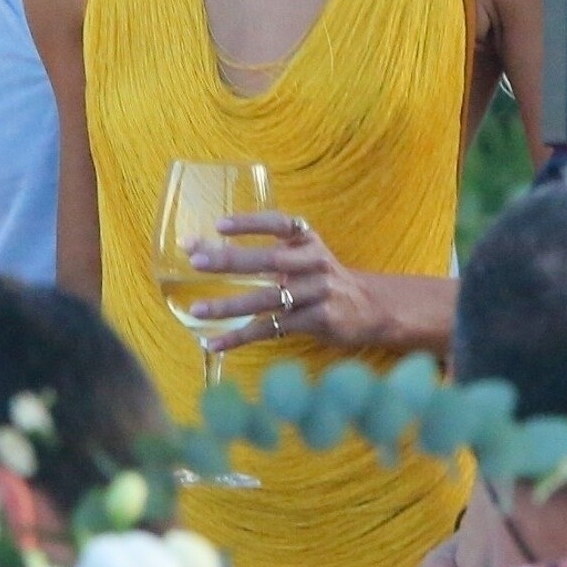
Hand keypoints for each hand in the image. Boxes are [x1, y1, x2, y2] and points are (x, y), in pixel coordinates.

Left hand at [185, 213, 454, 353]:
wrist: (370, 307)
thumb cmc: (322, 278)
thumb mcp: (305, 255)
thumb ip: (269, 250)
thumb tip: (209, 248)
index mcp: (308, 240)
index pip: (279, 223)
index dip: (250, 223)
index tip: (219, 225)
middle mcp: (315, 263)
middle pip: (270, 261)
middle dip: (231, 260)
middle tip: (196, 261)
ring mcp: (317, 294)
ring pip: (267, 300)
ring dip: (229, 306)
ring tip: (197, 309)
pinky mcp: (317, 322)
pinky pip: (271, 330)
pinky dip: (240, 337)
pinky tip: (214, 343)